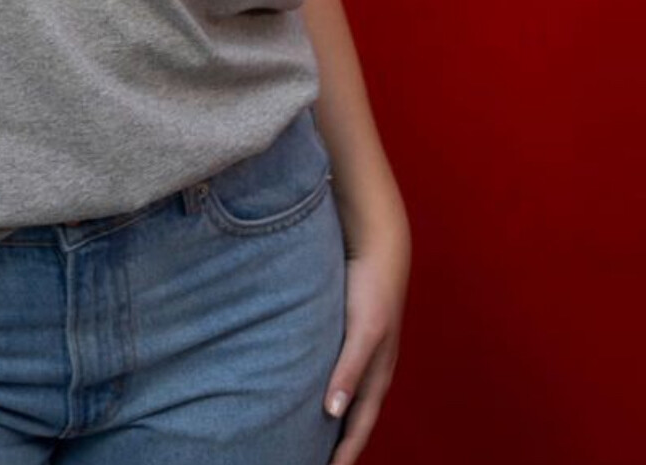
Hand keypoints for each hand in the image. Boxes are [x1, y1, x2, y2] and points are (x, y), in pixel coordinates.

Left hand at [324, 214, 410, 464]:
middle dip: (339, 445)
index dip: (345, 455)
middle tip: (314, 464)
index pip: (358, 428)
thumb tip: (333, 413)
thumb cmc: (372, 288)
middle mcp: (372, 369)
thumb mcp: (363, 331)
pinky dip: (328, 391)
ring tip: (310, 439)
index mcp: (377, 375)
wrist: (379, 244)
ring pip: (347, 398)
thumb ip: (349, 370)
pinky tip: (311, 391)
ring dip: (333, 421)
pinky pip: (338, 372)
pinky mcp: (351, 333)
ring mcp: (363, 352)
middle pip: (354, 419)